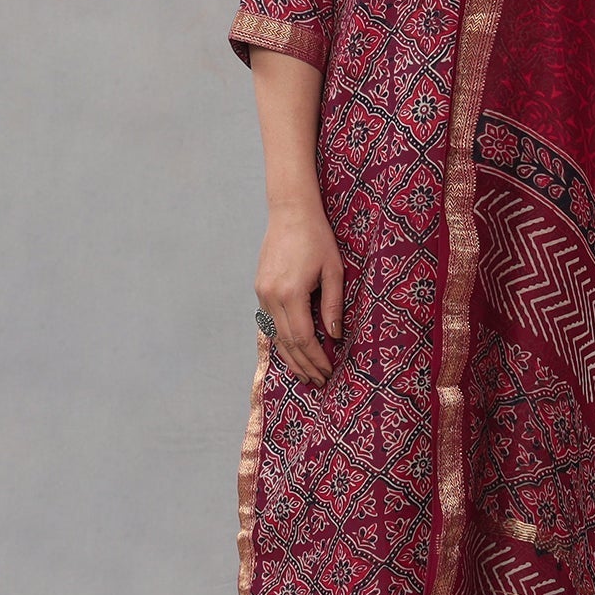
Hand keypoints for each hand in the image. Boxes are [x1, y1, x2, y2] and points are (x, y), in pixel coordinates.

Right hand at [255, 202, 343, 385]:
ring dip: (290, 357)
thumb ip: (334, 305)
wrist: (290, 213)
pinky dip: (281, 340)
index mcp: (290, 293)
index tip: (328, 371)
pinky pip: (269, 323)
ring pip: (275, 336)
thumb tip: (335, 335)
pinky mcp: (260, 289)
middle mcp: (271, 297)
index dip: (316, 357)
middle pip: (287, 342)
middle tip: (319, 380)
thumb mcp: (334, 271)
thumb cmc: (317, 238)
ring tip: (306, 374)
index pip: (303, 337)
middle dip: (304, 364)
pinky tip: (292, 351)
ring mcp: (262, 293)